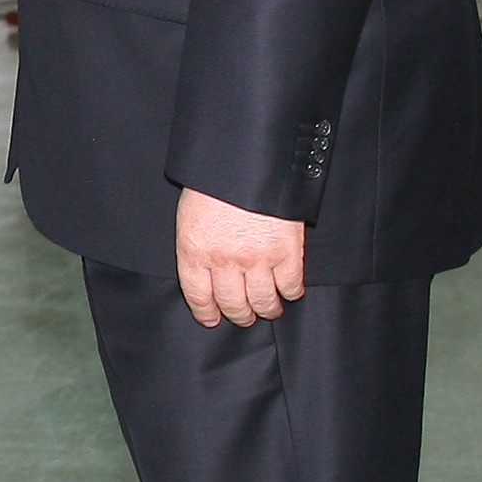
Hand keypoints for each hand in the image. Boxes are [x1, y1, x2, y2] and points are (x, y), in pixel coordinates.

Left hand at [173, 187, 305, 328]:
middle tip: (245, 316)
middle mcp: (224, 262)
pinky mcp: (286, 252)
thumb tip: (205, 271)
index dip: (207, 313)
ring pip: (264, 302)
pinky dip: (291, 292)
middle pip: (233, 304)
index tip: (212, 319)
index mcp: (194, 251)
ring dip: (266, 309)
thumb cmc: (215, 183)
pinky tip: (289, 291)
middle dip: (239, 315)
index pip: (198, 296)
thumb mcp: (190, 215)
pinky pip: (291, 285)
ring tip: (268, 309)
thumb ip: (197, 246)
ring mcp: (257, 259)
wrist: (246, 162)